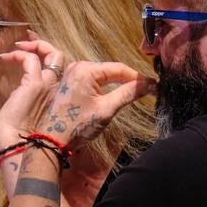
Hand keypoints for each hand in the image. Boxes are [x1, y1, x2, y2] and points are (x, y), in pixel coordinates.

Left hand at [0, 36, 66, 150]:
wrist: (21, 150)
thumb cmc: (27, 142)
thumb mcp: (30, 123)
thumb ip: (28, 107)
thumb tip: (6, 92)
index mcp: (64, 99)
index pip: (65, 74)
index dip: (52, 64)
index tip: (38, 57)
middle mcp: (62, 90)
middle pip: (64, 61)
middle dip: (48, 48)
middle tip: (34, 42)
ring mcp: (51, 85)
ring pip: (54, 55)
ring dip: (38, 45)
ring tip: (23, 43)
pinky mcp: (35, 84)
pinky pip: (30, 59)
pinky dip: (19, 54)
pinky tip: (5, 57)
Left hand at [34, 58, 154, 151]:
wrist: (52, 140)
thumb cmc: (78, 125)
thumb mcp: (106, 109)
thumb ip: (128, 94)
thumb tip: (150, 84)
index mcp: (87, 70)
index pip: (120, 68)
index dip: (138, 77)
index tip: (154, 86)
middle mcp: (78, 66)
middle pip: (111, 70)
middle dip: (129, 79)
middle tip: (148, 89)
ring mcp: (72, 74)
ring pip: (103, 75)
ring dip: (118, 82)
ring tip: (136, 91)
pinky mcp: (70, 83)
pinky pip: (93, 80)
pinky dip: (106, 86)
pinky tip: (117, 93)